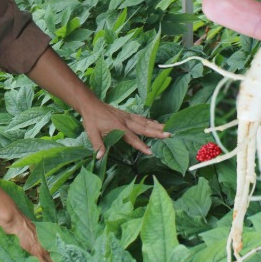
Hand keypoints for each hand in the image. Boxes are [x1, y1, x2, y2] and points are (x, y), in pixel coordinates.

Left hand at [27, 47, 169, 158]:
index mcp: (119, 127)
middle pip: (144, 128)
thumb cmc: (91, 119)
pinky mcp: (127, 115)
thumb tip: (99, 158)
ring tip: (168, 128)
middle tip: (169, 135)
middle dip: (157, 132)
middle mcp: (126, 121)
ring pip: (145, 122)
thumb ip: (98, 145)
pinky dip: (150, 120)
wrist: (91, 104)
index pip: (133, 138)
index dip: (141, 146)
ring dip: (157, 126)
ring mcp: (128, 117)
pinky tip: (155, 122)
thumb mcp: (91, 133)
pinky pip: (141, 118)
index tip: (151, 151)